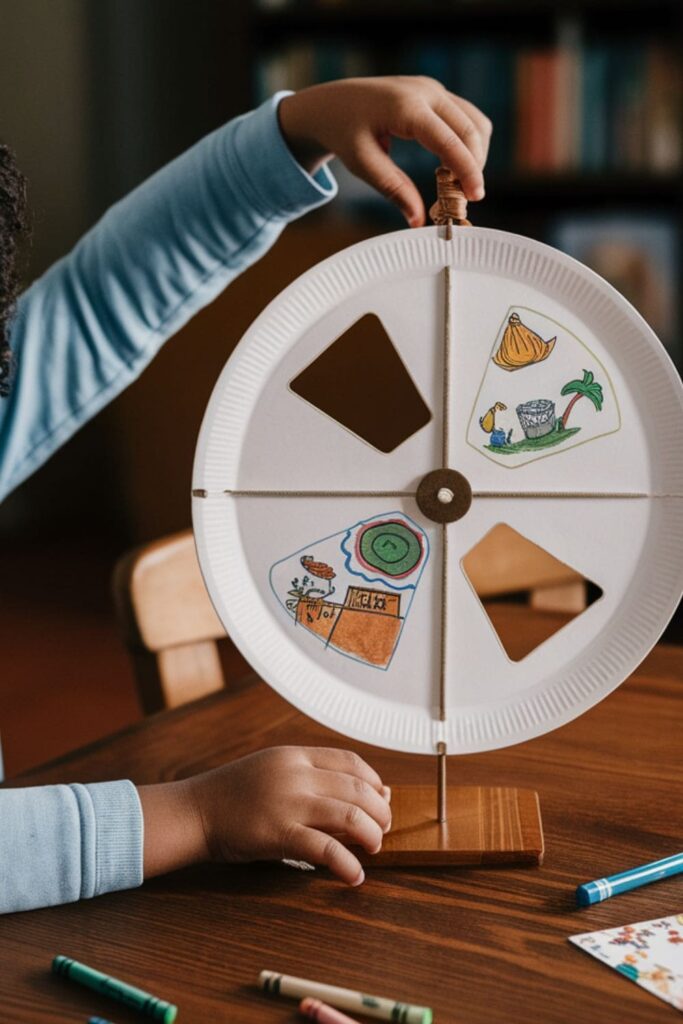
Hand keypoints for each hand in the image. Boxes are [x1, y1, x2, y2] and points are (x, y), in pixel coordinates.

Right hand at [138, 746, 391, 886]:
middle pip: (356, 788)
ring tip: (375, 848)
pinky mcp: (279, 833)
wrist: (196, 811)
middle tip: (383, 828)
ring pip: (349, 815)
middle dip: (379, 810)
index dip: (374, 780)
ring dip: (371, 834)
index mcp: (295, 756)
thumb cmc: (235, 794)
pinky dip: (347, 864)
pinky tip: (354, 876)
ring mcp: (288, 802)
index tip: (382, 797)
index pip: (350, 761)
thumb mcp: (273, 771)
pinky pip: (325, 849)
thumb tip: (352, 792)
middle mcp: (296, 774)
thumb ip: (309, 777)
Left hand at [278, 76, 491, 226]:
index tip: (475, 196)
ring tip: (455, 185)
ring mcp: (433, 88)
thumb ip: (394, 190)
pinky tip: (451, 165)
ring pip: (475, 122)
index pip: (450, 140)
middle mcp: (426, 91)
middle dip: (473, 167)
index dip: (467, 170)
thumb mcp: (363, 164)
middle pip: (470, 130)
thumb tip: (418, 220)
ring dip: (475, 155)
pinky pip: (466, 117)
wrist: (331, 104)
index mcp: (406, 106)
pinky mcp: (435, 93)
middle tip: (462, 200)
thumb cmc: (343, 132)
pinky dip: (468, 143)